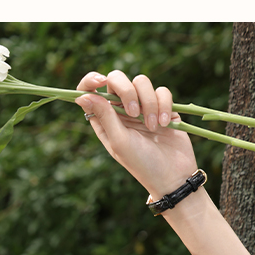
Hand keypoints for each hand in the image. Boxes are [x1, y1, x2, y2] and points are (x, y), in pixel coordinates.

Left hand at [75, 70, 198, 200]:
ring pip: (141, 82)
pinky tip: (164, 124)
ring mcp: (142, 106)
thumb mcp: (119, 141)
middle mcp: (121, 110)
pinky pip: (162, 91)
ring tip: (153, 127)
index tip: (100, 81)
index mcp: (105, 120)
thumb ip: (104, 116)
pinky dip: (163, 105)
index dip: (91, 81)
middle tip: (134, 113)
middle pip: (117, 79)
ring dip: (148, 103)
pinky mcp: (163, 105)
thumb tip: (82, 95)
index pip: (91, 92)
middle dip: (126, 90)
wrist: (172, 174)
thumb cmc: (141, 163)